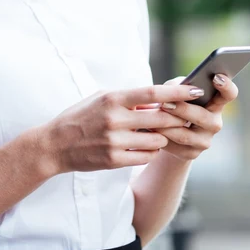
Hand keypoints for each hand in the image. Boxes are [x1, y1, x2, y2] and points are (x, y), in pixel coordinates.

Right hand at [44, 84, 204, 173]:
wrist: (54, 145)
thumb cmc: (81, 117)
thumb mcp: (101, 98)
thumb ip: (129, 99)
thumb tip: (160, 99)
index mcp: (113, 99)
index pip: (153, 93)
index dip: (178, 91)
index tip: (195, 89)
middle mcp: (115, 119)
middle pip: (161, 118)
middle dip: (177, 118)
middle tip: (186, 116)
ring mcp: (114, 141)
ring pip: (157, 140)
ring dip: (163, 137)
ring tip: (159, 133)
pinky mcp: (113, 160)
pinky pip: (146, 157)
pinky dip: (151, 151)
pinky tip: (147, 147)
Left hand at [152, 73, 238, 161]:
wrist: (168, 133)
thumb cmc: (175, 103)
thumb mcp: (176, 90)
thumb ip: (178, 85)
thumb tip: (175, 88)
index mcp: (215, 103)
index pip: (229, 94)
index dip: (226, 86)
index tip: (217, 77)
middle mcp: (215, 123)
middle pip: (202, 117)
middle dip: (182, 110)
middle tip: (165, 104)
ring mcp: (205, 140)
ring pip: (185, 135)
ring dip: (167, 126)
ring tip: (152, 118)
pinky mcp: (191, 154)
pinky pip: (175, 147)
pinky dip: (161, 138)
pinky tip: (151, 131)